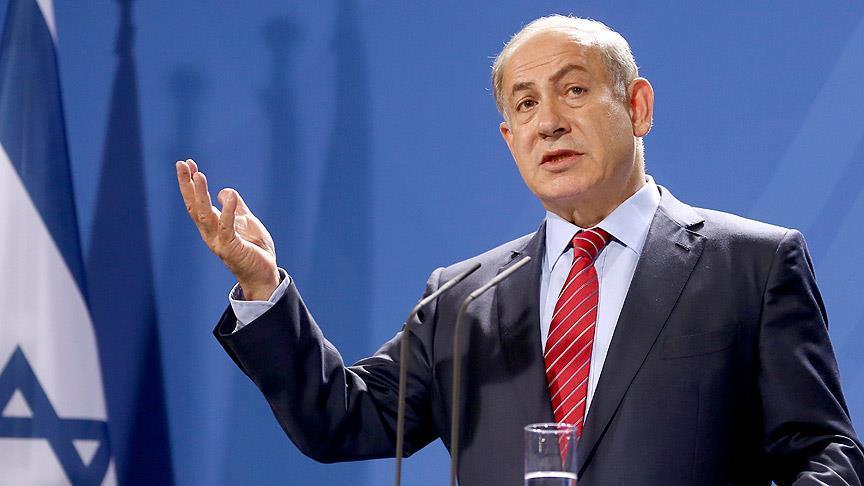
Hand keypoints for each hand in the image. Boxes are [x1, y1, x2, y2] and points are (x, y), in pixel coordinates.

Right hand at [176, 159, 279, 300]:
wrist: (264, 274)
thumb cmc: (255, 250)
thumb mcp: (246, 221)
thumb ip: (236, 207)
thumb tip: (225, 191)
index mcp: (213, 226)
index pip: (197, 201)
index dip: (192, 183)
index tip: (188, 164)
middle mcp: (211, 233)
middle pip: (194, 206)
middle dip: (188, 185)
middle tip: (182, 164)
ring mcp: (219, 241)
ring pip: (205, 215)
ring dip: (201, 194)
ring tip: (199, 175)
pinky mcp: (230, 248)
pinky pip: (227, 227)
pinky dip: (227, 211)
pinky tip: (228, 196)